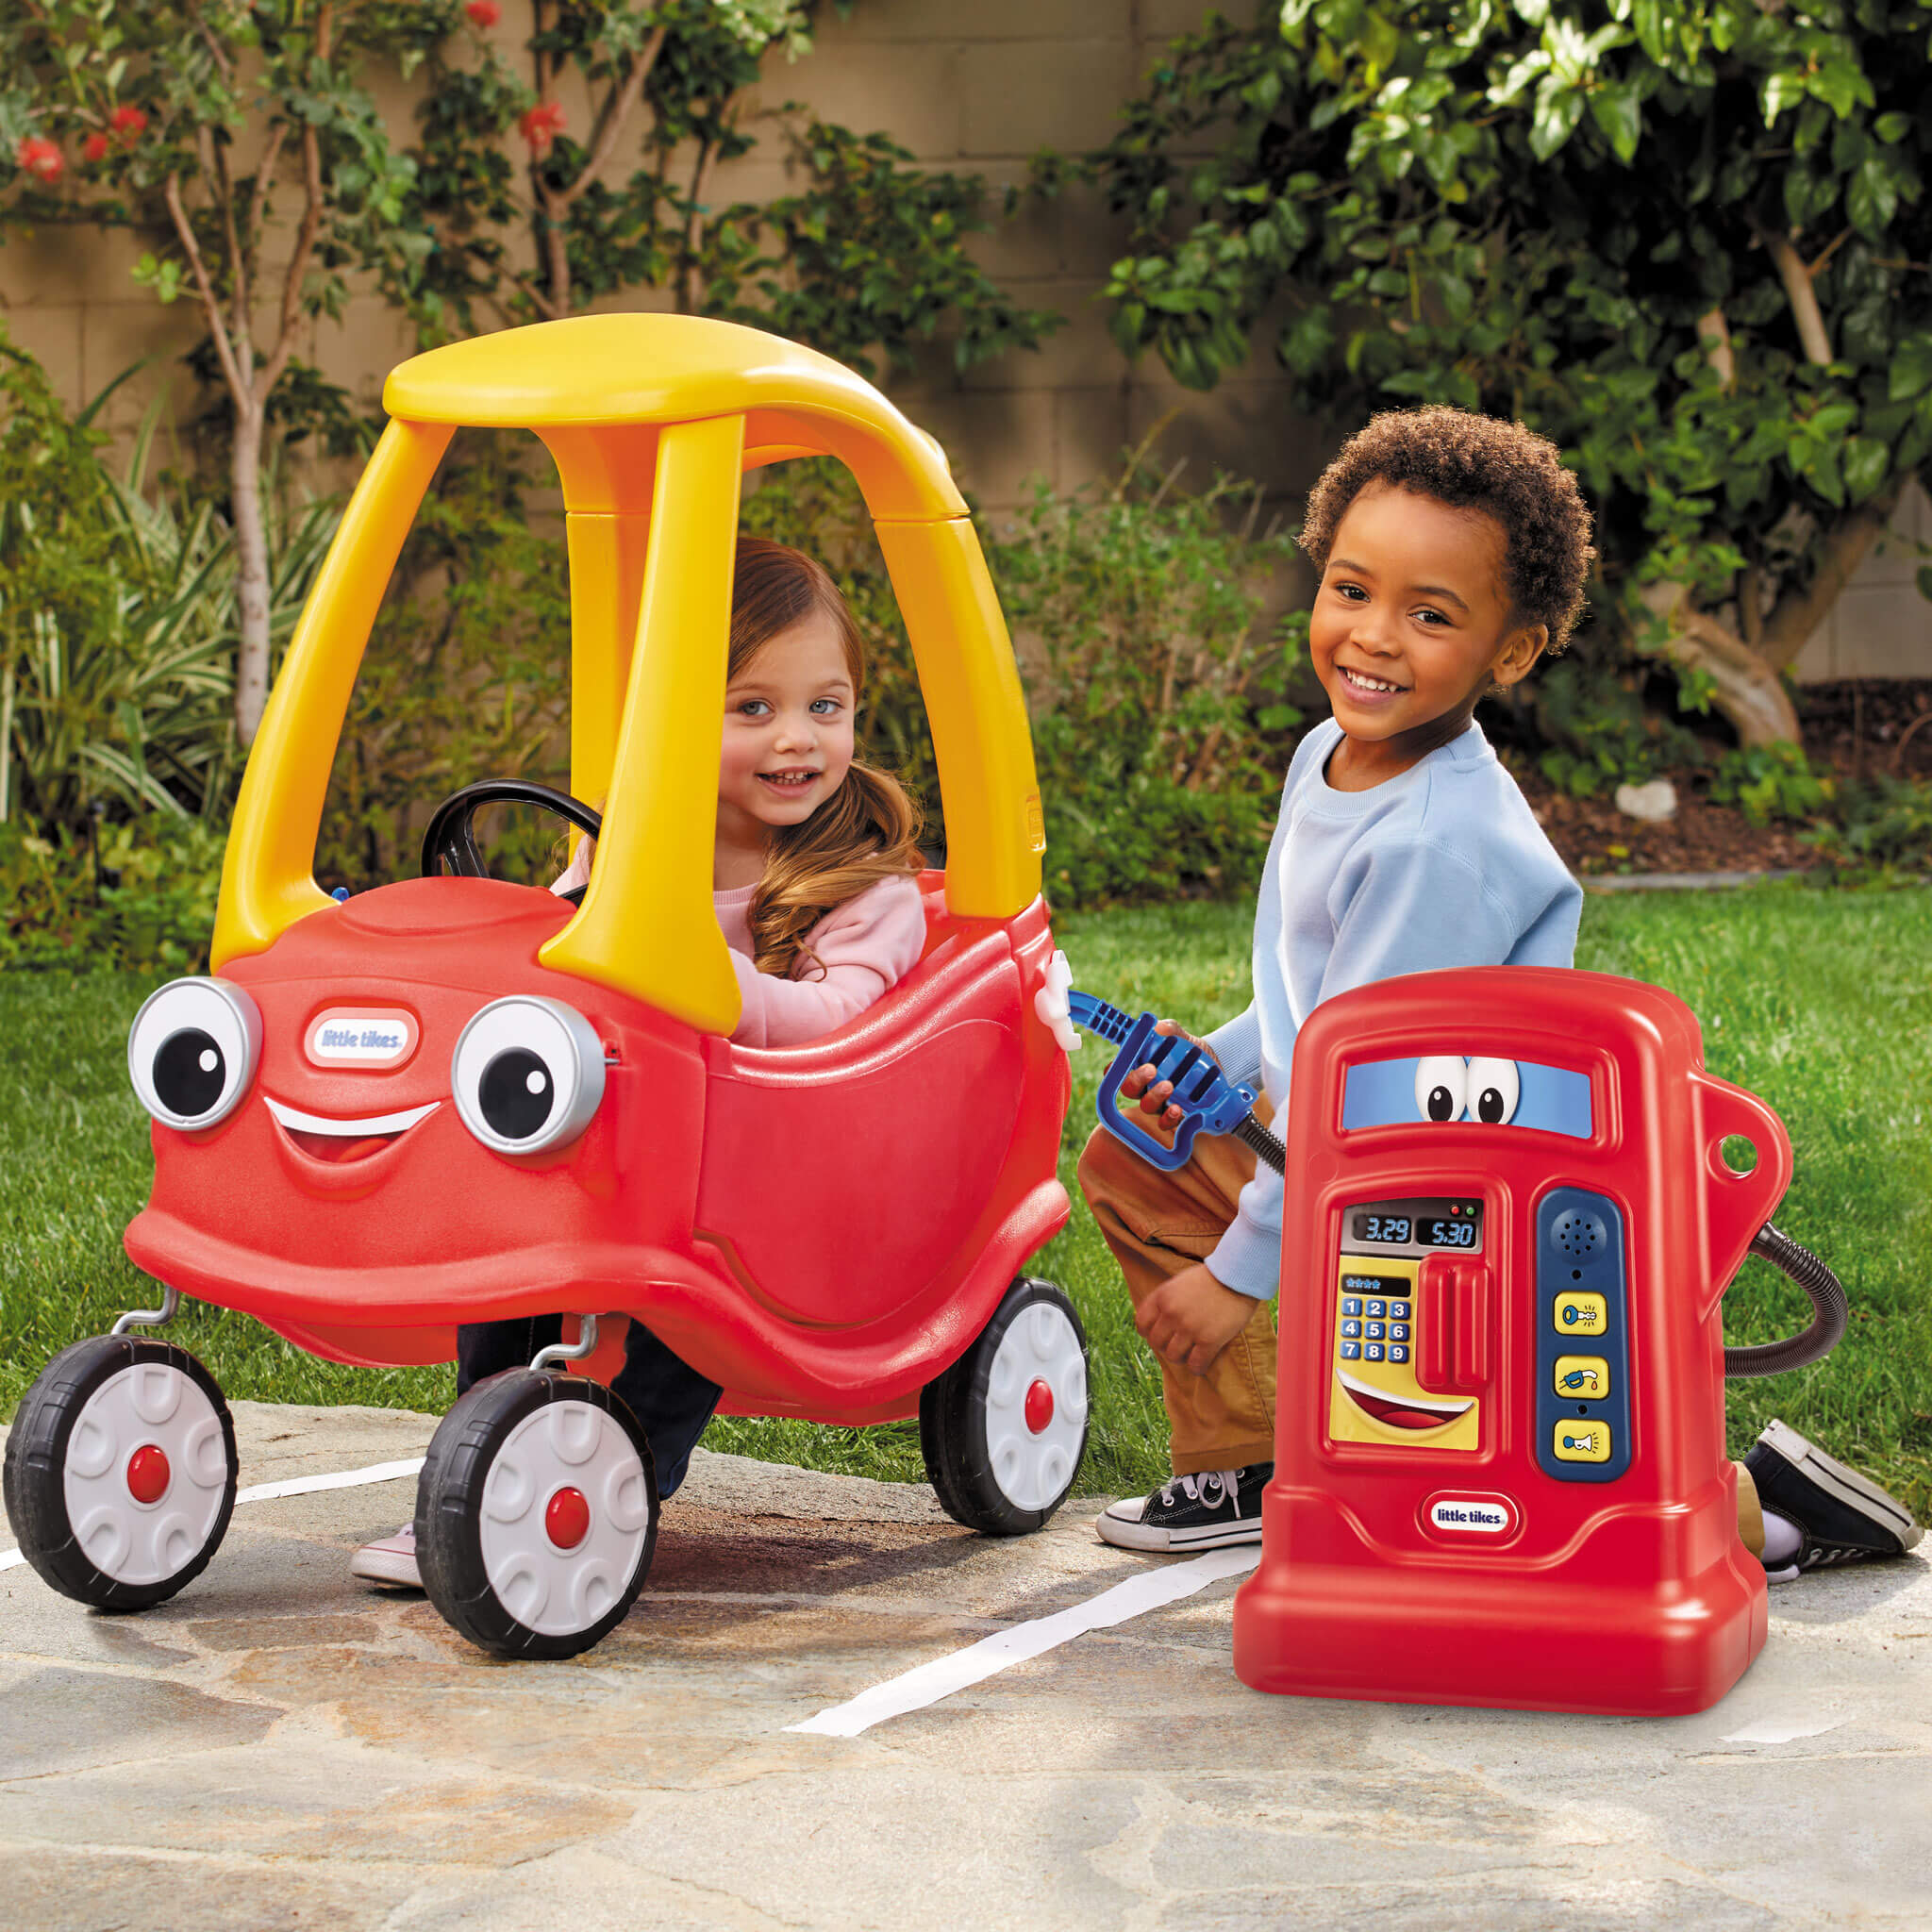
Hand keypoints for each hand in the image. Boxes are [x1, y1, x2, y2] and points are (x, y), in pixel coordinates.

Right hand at [1117, 1020, 1217, 1132]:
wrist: (1217, 1065)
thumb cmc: (1190, 1050)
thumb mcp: (1183, 1037)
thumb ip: (1171, 1029)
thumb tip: (1159, 1027)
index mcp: (1141, 1067)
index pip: (1118, 1071)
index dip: (1113, 1069)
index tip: (1119, 1062)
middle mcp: (1146, 1087)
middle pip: (1129, 1089)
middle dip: (1136, 1080)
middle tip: (1150, 1069)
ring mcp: (1160, 1103)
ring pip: (1146, 1106)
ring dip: (1154, 1097)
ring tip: (1168, 1086)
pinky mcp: (1175, 1116)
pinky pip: (1165, 1123)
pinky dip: (1168, 1118)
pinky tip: (1177, 1108)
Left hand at [1136, 1261, 1259, 1376]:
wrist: (1237, 1276)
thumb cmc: (1210, 1278)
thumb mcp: (1179, 1283)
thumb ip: (1166, 1301)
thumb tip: (1157, 1324)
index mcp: (1162, 1296)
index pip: (1141, 1323)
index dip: (1148, 1332)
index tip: (1159, 1334)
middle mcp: (1171, 1313)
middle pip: (1156, 1342)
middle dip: (1165, 1346)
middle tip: (1177, 1345)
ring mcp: (1189, 1327)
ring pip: (1173, 1356)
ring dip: (1181, 1357)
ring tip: (1190, 1353)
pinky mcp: (1209, 1340)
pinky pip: (1195, 1364)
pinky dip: (1197, 1367)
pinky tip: (1202, 1362)